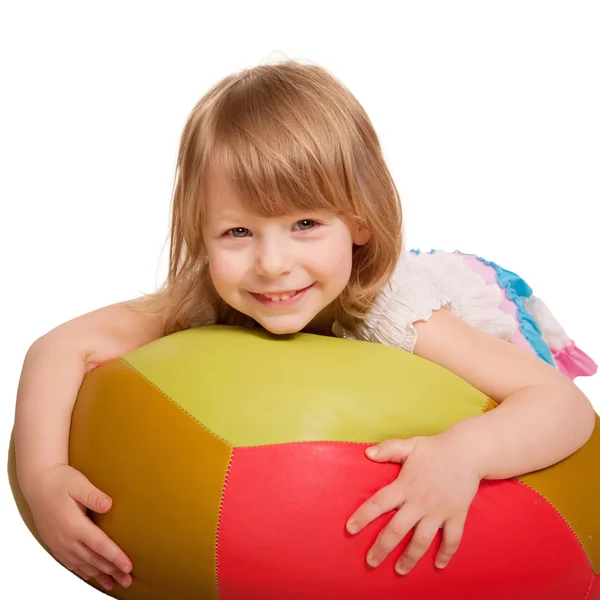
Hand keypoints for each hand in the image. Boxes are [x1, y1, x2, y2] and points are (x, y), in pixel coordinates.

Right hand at [24, 463, 132, 590]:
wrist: (38, 483)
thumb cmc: (60, 480)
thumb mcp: (78, 483)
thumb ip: (93, 495)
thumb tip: (109, 504)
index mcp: (73, 525)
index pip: (99, 545)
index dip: (115, 557)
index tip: (128, 566)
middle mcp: (65, 538)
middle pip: (93, 560)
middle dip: (112, 571)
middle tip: (128, 580)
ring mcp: (59, 543)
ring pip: (82, 565)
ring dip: (100, 575)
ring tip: (114, 583)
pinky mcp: (55, 544)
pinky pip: (70, 563)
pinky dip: (83, 572)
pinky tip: (92, 576)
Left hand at [345, 434, 481, 574]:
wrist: (468, 452)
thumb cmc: (435, 448)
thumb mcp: (410, 445)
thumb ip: (388, 449)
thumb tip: (367, 453)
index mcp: (405, 485)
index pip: (379, 503)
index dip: (363, 516)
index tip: (350, 529)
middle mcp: (420, 502)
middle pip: (397, 530)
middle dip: (382, 548)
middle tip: (371, 561)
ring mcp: (439, 511)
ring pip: (421, 541)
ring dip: (410, 558)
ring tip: (400, 570)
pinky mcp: (456, 515)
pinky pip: (452, 539)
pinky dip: (446, 553)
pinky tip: (438, 565)